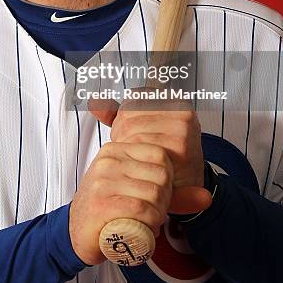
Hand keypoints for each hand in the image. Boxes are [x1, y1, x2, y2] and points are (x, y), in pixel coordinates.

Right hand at [69, 140, 172, 264]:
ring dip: (158, 214)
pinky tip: (144, 229)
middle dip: (165, 199)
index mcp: (115, 149)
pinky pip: (142, 209)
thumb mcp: (138, 191)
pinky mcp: (101, 204)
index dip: (168, 179)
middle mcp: (108, 160)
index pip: (160, 154)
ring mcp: (102, 181)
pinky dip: (150, 223)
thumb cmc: (110, 208)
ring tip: (148, 221)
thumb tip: (207, 197)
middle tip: (154, 213)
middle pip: (161, 175)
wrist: (76, 231)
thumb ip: (172, 192)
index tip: (158, 196)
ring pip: (154, 193)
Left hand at [89, 92, 211, 214]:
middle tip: (133, 150)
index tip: (132, 132)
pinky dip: (136, 160)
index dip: (124, 119)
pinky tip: (143, 167)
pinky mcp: (180, 148)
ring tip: (138, 158)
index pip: (131, 100)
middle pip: (129, 116)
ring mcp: (182, 128)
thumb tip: (94, 102)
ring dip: (127, 148)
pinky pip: (143, 149)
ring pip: (133, 132)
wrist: (188, 182)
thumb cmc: (165, 152)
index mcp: (172, 99)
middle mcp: (180, 110)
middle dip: (122, 134)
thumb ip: (119, 114)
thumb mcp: (144, 128)